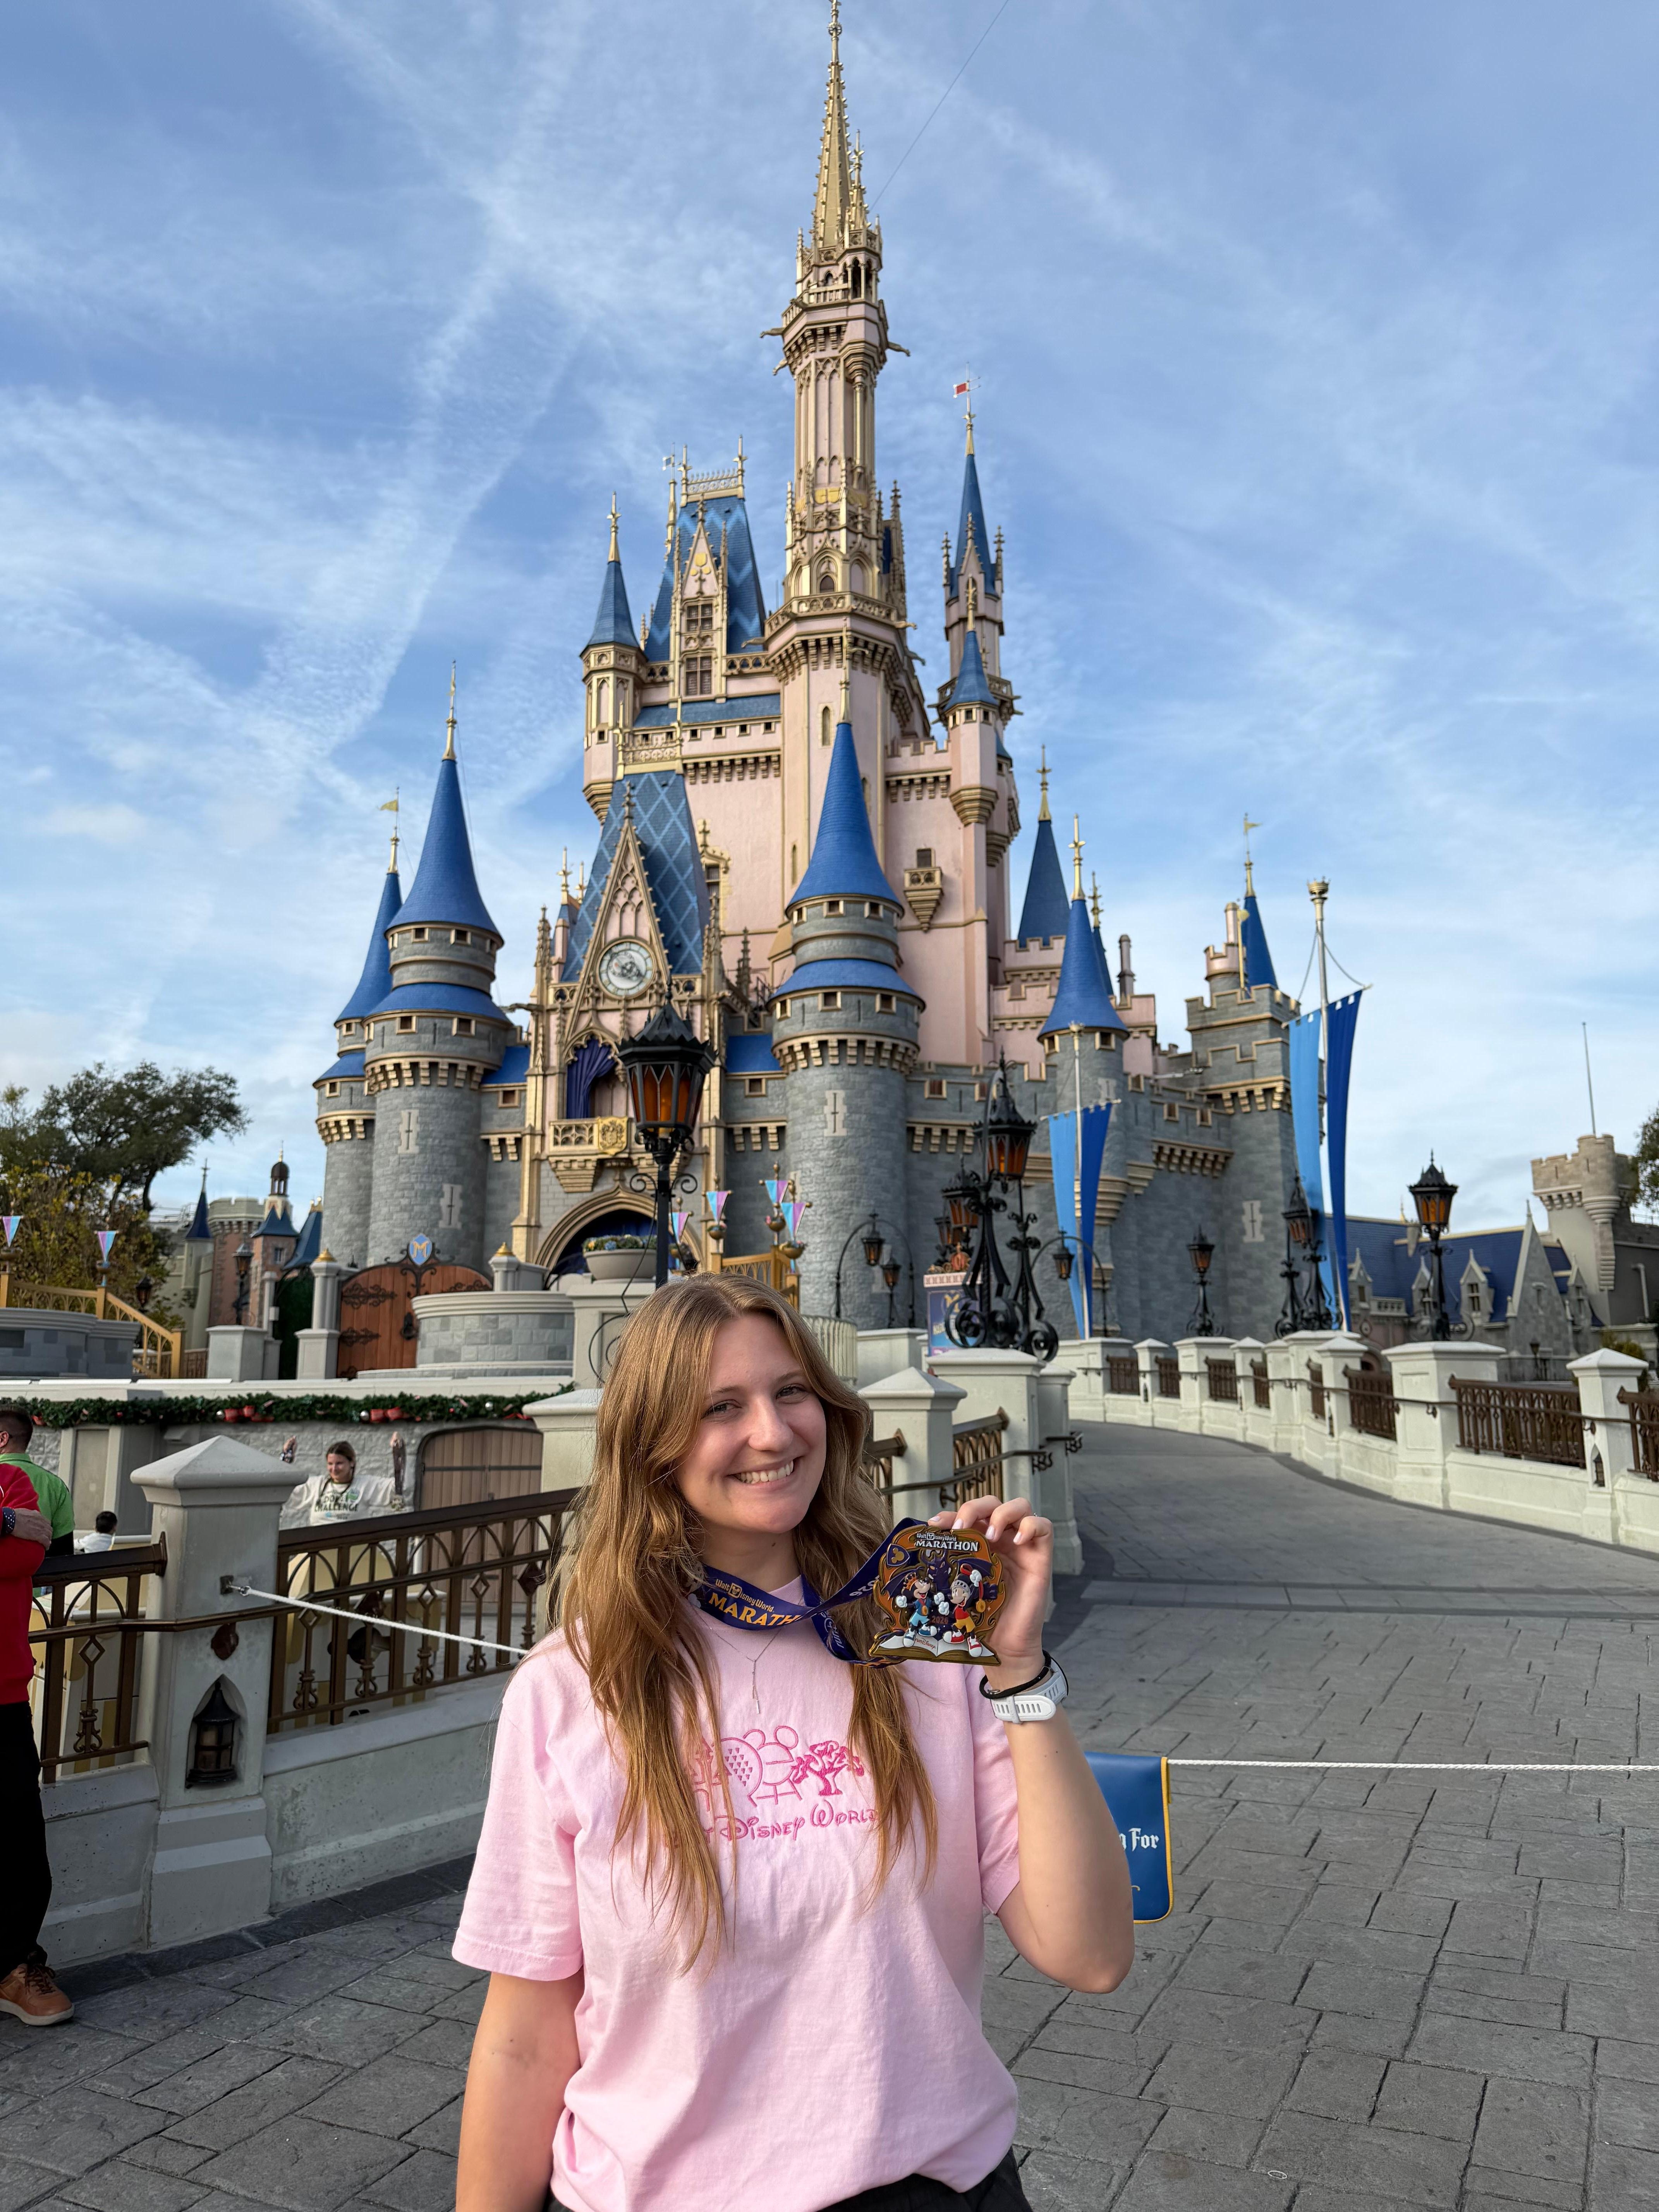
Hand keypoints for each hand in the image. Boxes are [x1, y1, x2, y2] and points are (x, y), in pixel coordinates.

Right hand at [6, 1507, 51, 1547]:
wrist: (11, 1520)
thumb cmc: (14, 1515)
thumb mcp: (26, 1511)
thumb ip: (31, 1514)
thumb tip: (31, 1515)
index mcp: (38, 1515)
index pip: (47, 1522)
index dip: (46, 1528)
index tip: (44, 1531)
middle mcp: (41, 1521)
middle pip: (49, 1529)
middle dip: (48, 1534)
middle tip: (46, 1538)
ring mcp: (40, 1528)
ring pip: (49, 1535)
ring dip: (48, 1539)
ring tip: (46, 1543)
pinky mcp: (38, 1535)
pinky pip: (46, 1541)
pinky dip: (47, 1544)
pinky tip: (46, 1547)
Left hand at [929, 1493, 1050, 1689]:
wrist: (1004, 1648)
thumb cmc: (980, 1620)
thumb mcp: (956, 1590)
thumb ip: (944, 1572)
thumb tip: (913, 1562)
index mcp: (979, 1544)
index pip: (967, 1515)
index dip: (950, 1513)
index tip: (933, 1525)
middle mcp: (1001, 1540)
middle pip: (992, 1502)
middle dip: (974, 1507)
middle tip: (960, 1528)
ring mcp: (1022, 1547)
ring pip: (1020, 1506)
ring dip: (1002, 1513)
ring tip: (990, 1536)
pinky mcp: (1040, 1557)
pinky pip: (1044, 1527)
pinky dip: (1030, 1526)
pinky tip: (1016, 1542)